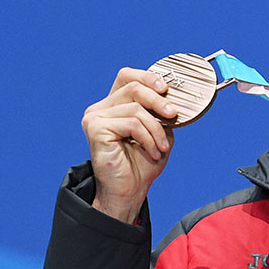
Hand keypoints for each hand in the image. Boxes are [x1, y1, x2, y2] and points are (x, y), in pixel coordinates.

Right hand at [80, 68, 177, 222]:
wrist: (130, 191)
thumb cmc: (142, 163)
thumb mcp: (159, 132)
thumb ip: (161, 113)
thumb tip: (172, 97)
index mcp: (114, 105)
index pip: (127, 77)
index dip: (147, 77)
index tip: (166, 88)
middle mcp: (100, 108)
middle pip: (134, 88)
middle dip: (159, 101)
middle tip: (173, 115)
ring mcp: (95, 117)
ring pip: (136, 108)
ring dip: (156, 129)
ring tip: (161, 147)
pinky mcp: (95, 128)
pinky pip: (131, 123)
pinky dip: (148, 138)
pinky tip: (152, 151)